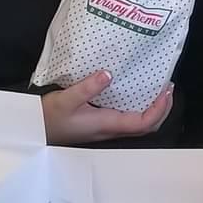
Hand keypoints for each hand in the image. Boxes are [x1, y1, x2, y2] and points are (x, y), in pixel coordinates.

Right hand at [41, 70, 173, 144]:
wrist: (35, 129)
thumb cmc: (49, 117)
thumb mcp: (66, 99)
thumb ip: (88, 87)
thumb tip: (109, 74)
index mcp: (107, 124)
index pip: (143, 123)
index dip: (159, 109)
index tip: (166, 90)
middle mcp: (111, 128)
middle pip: (147, 126)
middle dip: (162, 108)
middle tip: (168, 87)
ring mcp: (107, 127)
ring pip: (139, 123)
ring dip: (153, 108)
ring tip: (157, 87)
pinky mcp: (101, 122)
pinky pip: (128, 117)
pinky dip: (139, 106)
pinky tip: (136, 90)